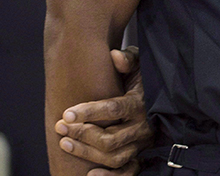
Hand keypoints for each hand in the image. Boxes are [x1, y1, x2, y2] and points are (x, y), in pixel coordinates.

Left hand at [54, 47, 153, 175]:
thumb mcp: (139, 66)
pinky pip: (127, 172)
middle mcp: (143, 126)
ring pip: (112, 157)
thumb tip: (114, 56)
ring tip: (64, 142)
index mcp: (140, 103)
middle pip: (109, 139)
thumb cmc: (141, 80)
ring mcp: (141, 144)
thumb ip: (128, 60)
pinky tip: (90, 173)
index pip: (114, 109)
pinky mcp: (139, 155)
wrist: (159, 97)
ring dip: (85, 153)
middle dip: (81, 134)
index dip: (89, 112)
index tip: (66, 113)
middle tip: (60, 125)